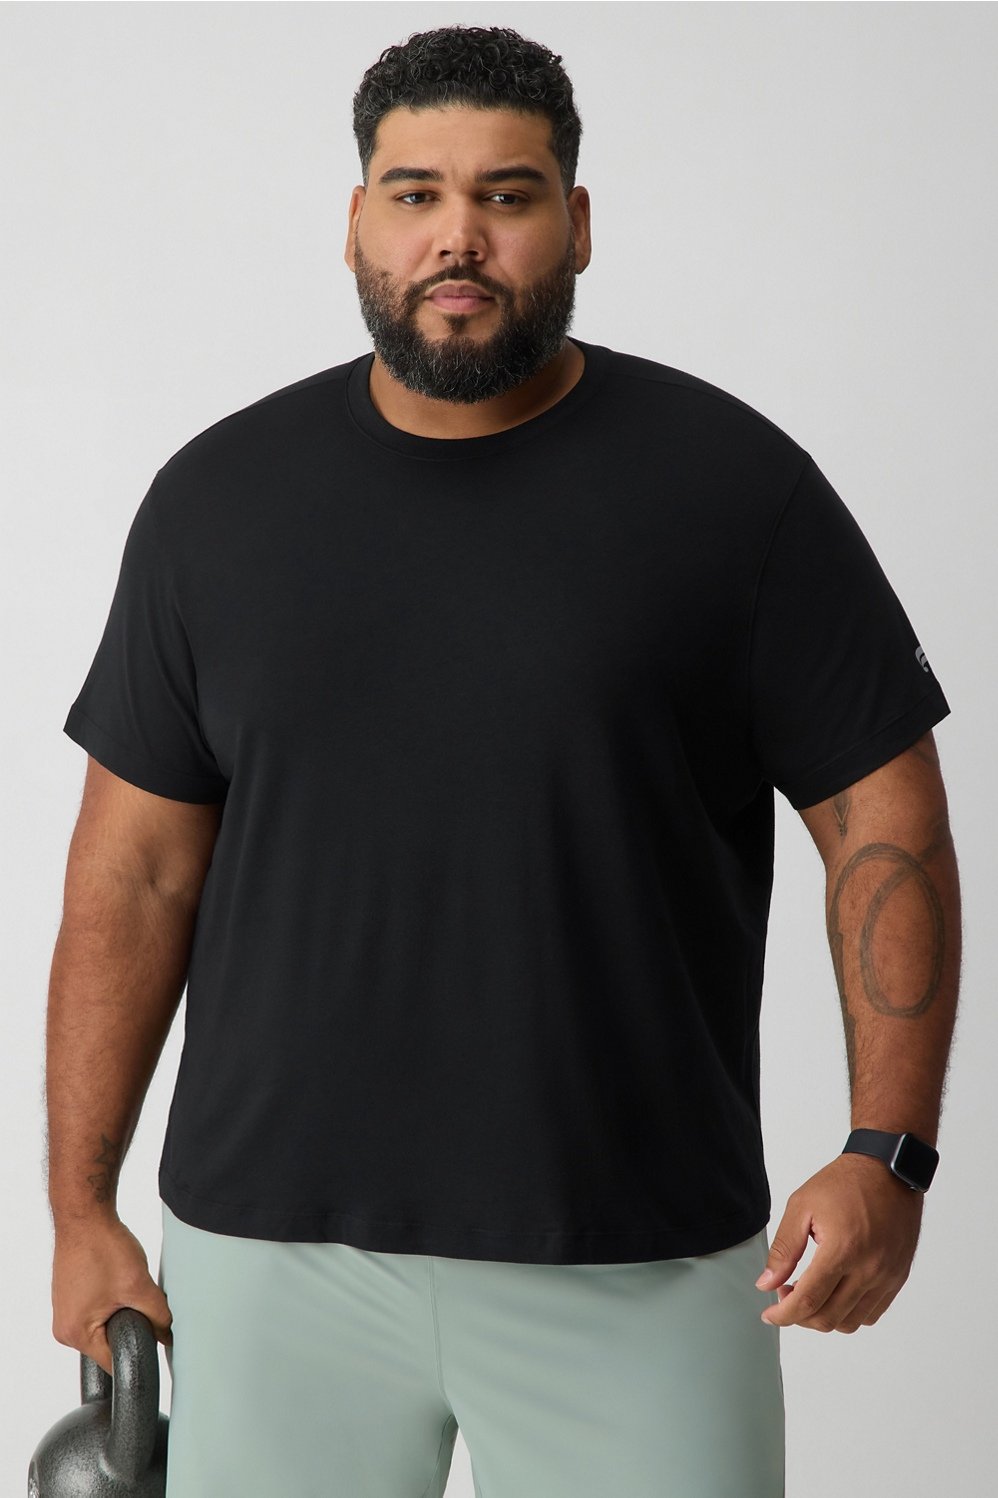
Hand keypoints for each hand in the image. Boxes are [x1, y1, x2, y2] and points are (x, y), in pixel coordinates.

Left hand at [755, 1152, 923, 1332]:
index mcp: (842, 1249)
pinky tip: (834, 1293)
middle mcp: (869, 1269)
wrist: (889, 1170)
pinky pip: (871, 1314)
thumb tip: (766, 1284)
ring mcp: (887, 1276)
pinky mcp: (898, 1278)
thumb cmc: (844, 1183)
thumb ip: (783, 1250)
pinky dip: (848, 1313)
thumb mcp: (802, 1206)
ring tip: (809, 1292)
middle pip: (828, 1318)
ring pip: (850, 1322)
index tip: (769, 1315)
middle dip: (799, 1316)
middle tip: (785, 1294)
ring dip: (824, 1317)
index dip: (783, 1315)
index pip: (808, 1301)